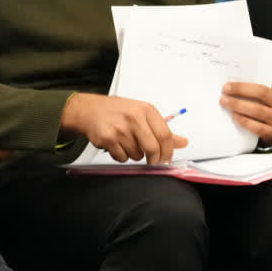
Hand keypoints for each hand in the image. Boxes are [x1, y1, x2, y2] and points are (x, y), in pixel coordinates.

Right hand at [60, 93, 187, 163]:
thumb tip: (183, 142)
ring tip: (127, 143)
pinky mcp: (107, 139)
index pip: (166, 135)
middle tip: (153, 161)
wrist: (88, 110)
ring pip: (137, 155)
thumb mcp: (143, 114)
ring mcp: (120, 128)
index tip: (167, 158)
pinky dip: (122, 156)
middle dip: (155, 159)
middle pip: (153, 148)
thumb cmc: (117, 112)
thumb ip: (162, 130)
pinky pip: (122, 158)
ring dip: (135, 155)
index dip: (168, 151)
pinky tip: (117, 145)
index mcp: (147, 110)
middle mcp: (134, 118)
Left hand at [221, 77, 271, 144]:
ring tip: (226, 103)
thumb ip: (255, 86)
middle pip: (262, 94)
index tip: (228, 85)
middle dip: (241, 92)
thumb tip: (233, 83)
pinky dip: (245, 121)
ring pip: (259, 110)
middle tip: (224, 93)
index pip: (263, 82)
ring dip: (239, 106)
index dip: (245, 84)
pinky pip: (258, 127)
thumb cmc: (267, 104)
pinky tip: (235, 117)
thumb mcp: (267, 92)